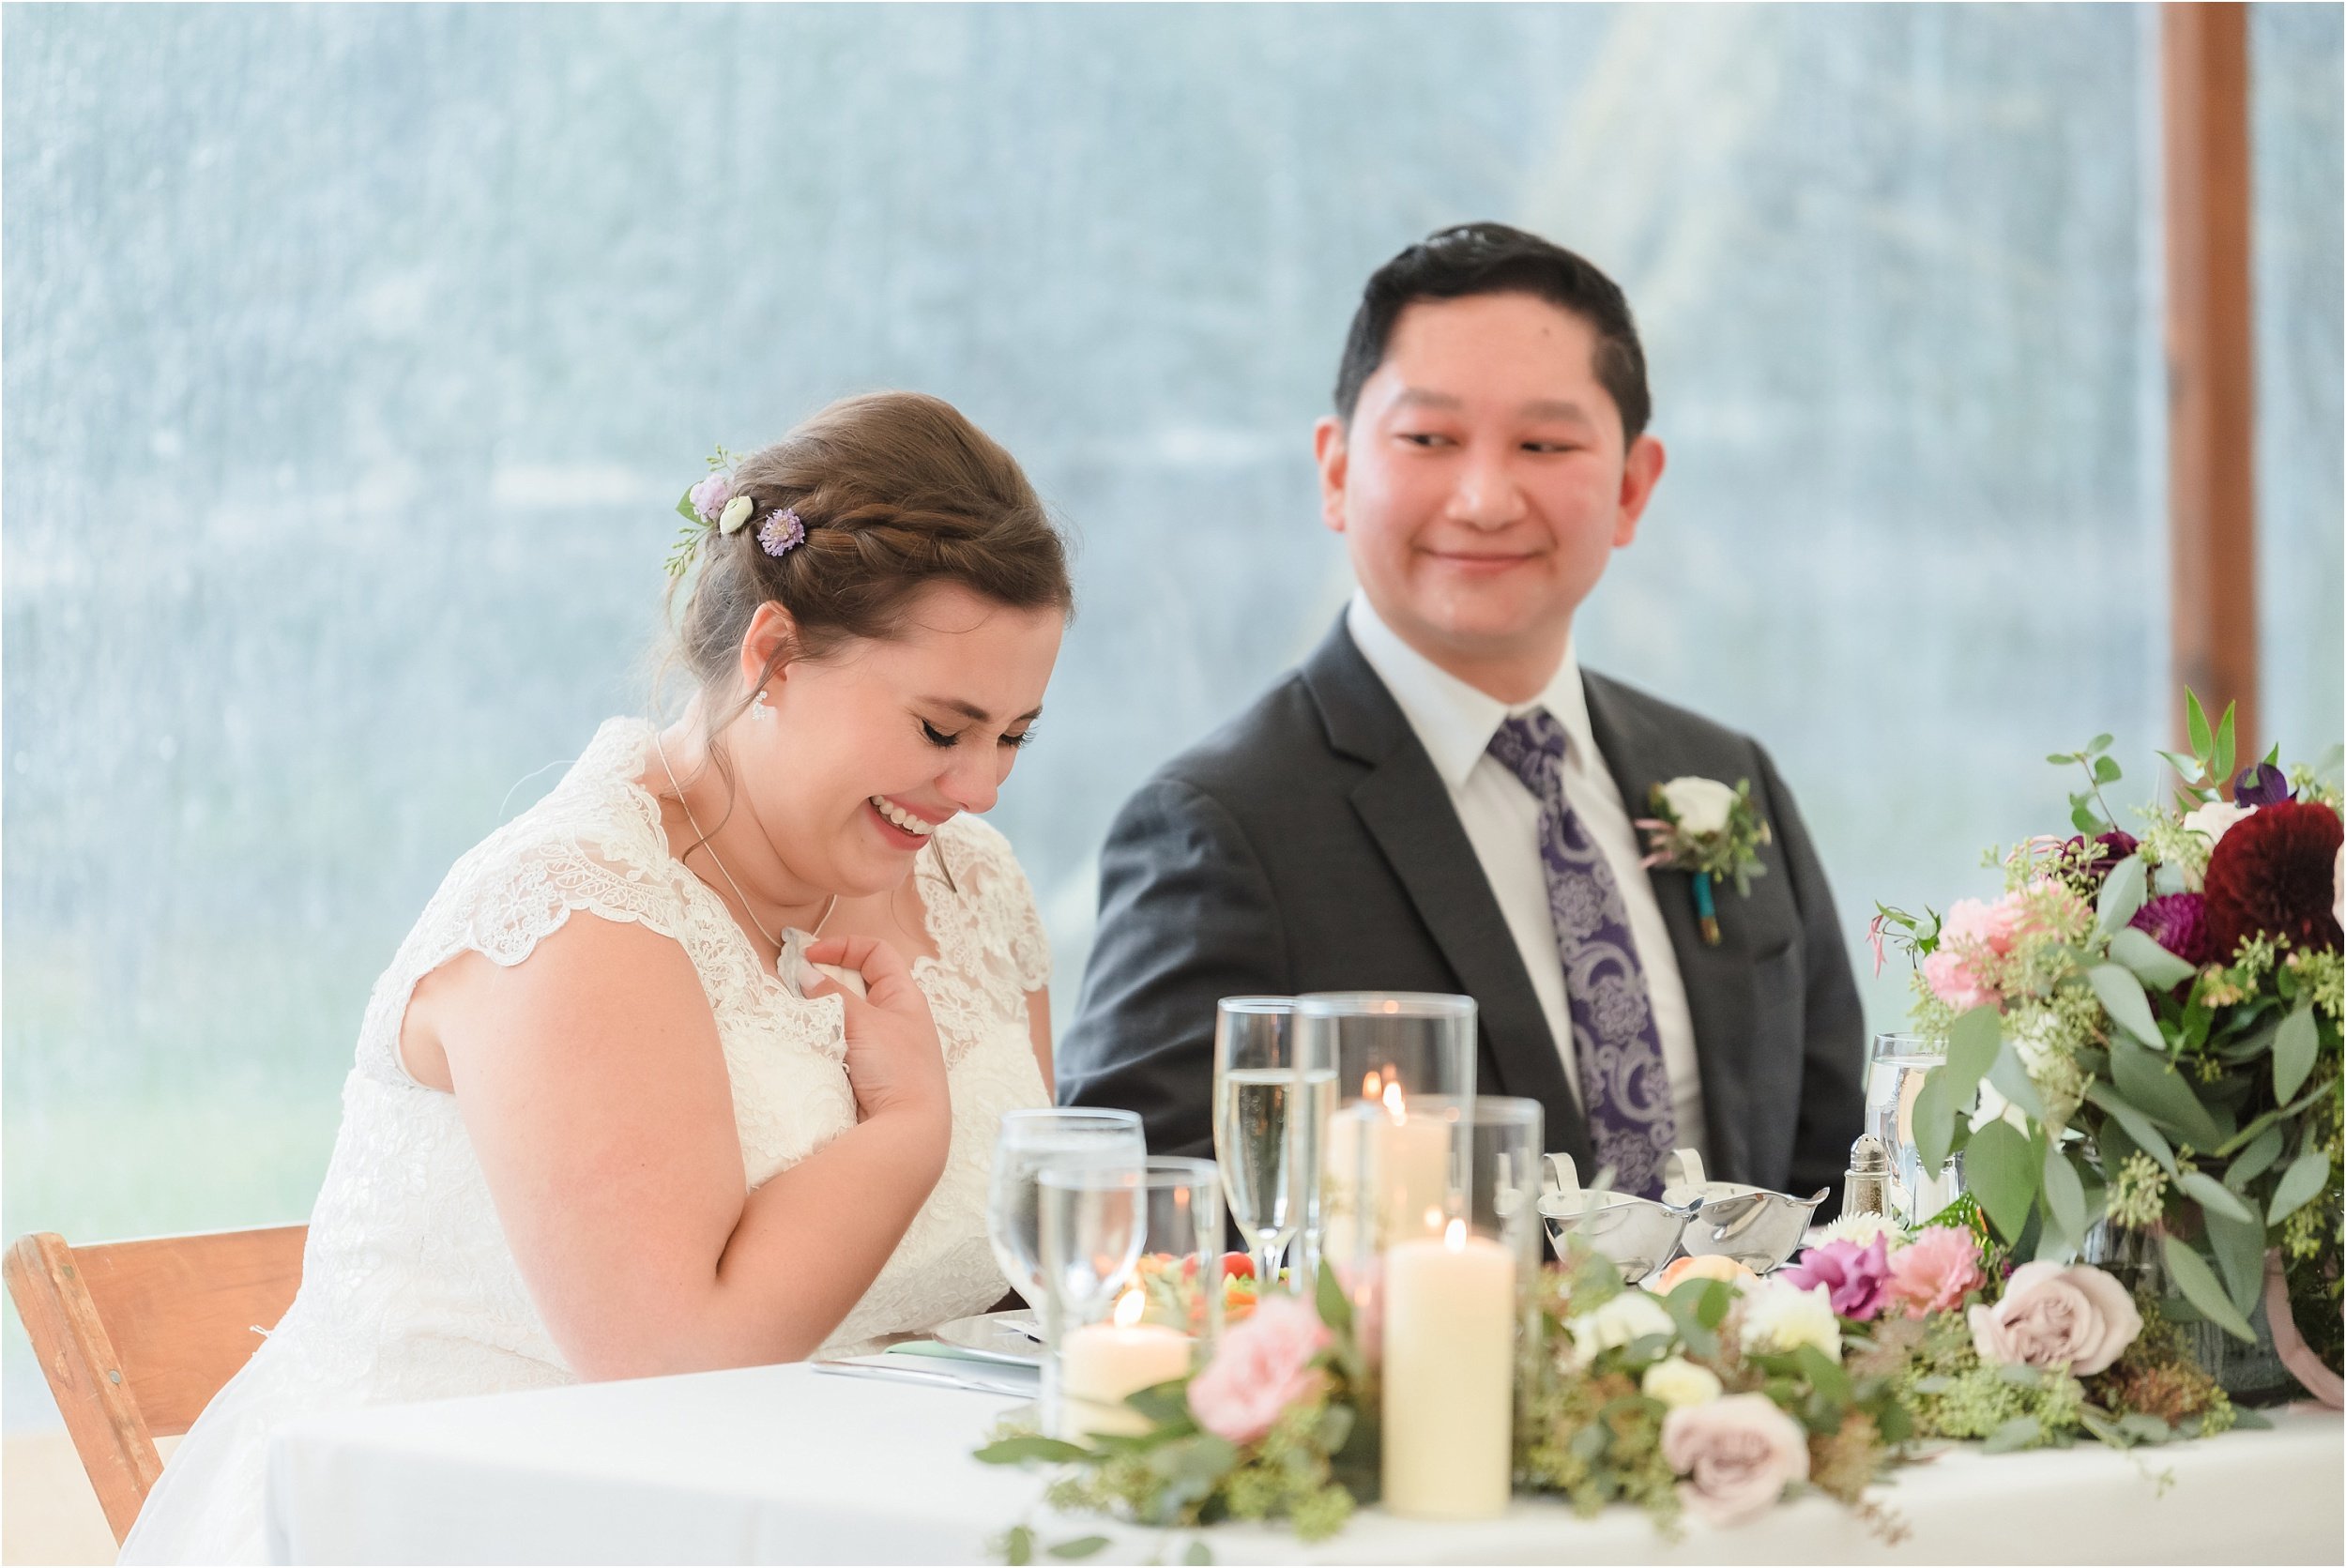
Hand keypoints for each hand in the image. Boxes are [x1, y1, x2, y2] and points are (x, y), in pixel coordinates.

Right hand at [800, 935, 949, 1126]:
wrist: (910, 1129)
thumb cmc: (898, 1069)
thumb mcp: (865, 1023)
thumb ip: (833, 995)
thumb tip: (806, 972)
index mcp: (905, 996)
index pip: (875, 952)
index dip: (843, 947)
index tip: (808, 956)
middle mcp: (897, 1017)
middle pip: (857, 984)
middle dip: (826, 981)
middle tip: (796, 986)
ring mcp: (883, 1046)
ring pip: (846, 1017)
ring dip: (823, 1013)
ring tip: (799, 1015)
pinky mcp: (869, 1072)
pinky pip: (841, 1044)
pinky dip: (824, 1040)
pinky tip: (809, 1044)